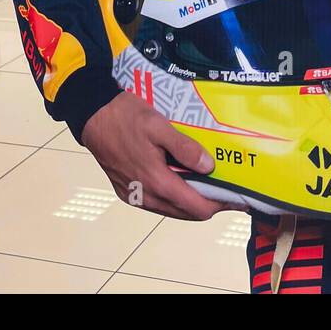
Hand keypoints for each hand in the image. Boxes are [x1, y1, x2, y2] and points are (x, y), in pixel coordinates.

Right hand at [81, 91, 229, 220]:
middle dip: (209, 204)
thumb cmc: (125, 116)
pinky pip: (158, 203)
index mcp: (156, 181)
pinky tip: (183, 181)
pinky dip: (175, 198)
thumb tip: (208, 166)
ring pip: (172, 210)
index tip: (238, 199)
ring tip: (209, 184)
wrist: (92, 115)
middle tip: (227, 189)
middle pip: (187, 213)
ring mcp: (134, 195)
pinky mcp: (126, 191)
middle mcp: (145, 195)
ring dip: (191, 202)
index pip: (196, 207)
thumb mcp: (158, 125)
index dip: (220, 205)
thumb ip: (184, 147)